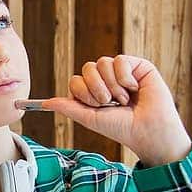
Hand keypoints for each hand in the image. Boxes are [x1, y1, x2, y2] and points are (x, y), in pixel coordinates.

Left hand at [42, 55, 191, 166]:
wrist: (147, 130)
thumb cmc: (121, 128)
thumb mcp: (90, 118)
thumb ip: (68, 107)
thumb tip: (45, 102)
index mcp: (94, 92)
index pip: (76, 80)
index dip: (83, 93)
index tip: (95, 107)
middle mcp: (106, 80)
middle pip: (87, 68)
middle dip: (96, 90)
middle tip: (110, 103)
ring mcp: (122, 71)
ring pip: (103, 63)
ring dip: (112, 87)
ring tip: (124, 100)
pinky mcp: (138, 65)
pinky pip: (120, 60)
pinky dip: (125, 78)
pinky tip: (135, 89)